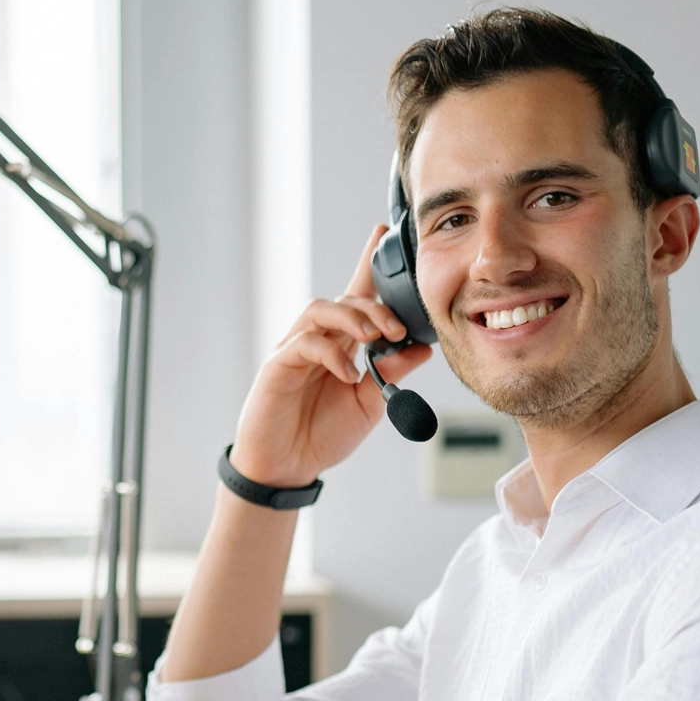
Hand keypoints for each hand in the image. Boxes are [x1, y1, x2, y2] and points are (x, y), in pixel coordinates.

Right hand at [229, 225, 433, 487]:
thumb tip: (421, 348)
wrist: (287, 468)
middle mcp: (318, 339)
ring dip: (352, 318)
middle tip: (397, 328)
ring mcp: (295, 349)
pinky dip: (332, 354)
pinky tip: (349, 374)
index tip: (382, 233)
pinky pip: (305, 343)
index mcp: (341, 345)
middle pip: (345, 299)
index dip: (367, 263)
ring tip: (375, 338)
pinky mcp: (278, 365)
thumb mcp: (370, 404)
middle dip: (375, 306)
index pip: (356, 296)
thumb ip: (392, 374)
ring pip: (321, 310)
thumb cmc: (322, 434)